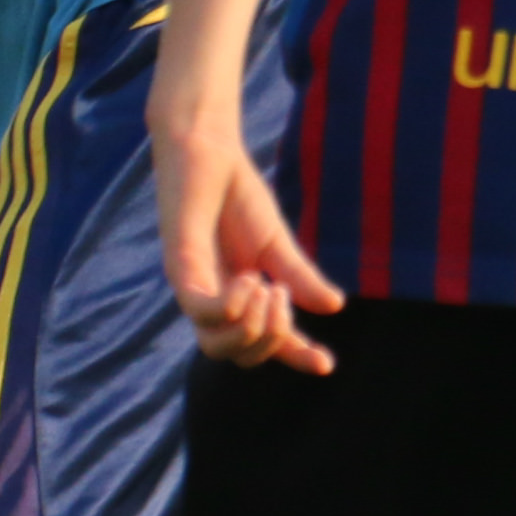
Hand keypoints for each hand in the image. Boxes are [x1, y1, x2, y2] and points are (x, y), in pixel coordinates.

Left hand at [155, 106, 340, 372]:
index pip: (266, 341)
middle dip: (271, 340)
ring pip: (214, 345)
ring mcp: (193, 287)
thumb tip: (336, 307)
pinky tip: (249, 279)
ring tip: (267, 287)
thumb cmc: (236, 195)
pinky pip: (200, 311)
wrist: (206, 150)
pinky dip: (230, 306)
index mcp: (239, 297)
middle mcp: (212, 300)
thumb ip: (300, 276)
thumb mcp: (277, 243)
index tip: (327, 364)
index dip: (297, 357)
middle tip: (284, 296)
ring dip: (251, 327)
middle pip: (237, 354)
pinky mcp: (179, 267)